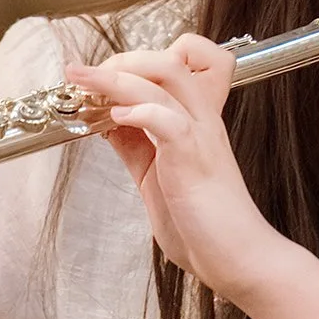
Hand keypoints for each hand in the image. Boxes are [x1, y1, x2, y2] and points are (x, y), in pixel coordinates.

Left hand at [68, 39, 281, 306]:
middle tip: (83, 75)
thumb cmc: (203, 224)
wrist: (236, 257)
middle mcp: (200, 121)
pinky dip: (139, 112)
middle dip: (119, 61)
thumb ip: (136, 146)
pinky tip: (114, 117)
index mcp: (193, 123)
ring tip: (81, 79)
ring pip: (164, 82)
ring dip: (114, 78)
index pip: (171, 68)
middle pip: (166, 63)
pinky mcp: (193, 158)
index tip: (96, 79)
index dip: (133, 65)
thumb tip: (106, 122)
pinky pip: (169, 120)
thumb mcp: (155, 176)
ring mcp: (199, 136)